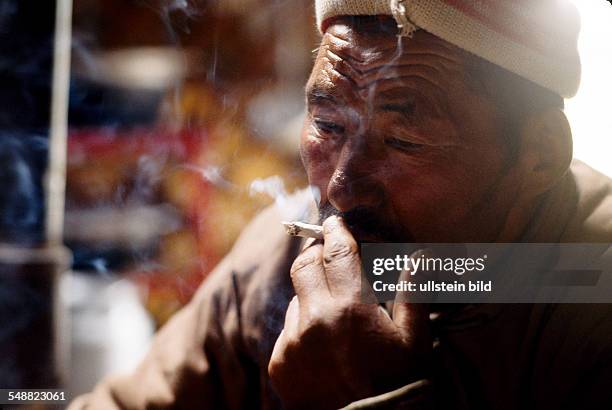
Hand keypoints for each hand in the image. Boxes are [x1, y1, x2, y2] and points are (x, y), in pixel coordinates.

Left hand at [268, 216, 430, 409]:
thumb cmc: (396, 385)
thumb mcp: (414, 342)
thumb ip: (412, 295)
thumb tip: (418, 257)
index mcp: (350, 308)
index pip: (337, 252)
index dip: (336, 232)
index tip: (336, 223)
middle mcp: (314, 319)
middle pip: (303, 265)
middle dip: (315, 252)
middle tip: (327, 251)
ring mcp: (293, 341)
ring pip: (296, 298)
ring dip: (311, 294)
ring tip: (333, 309)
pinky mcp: (280, 362)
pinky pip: (288, 330)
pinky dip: (302, 326)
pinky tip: (322, 341)